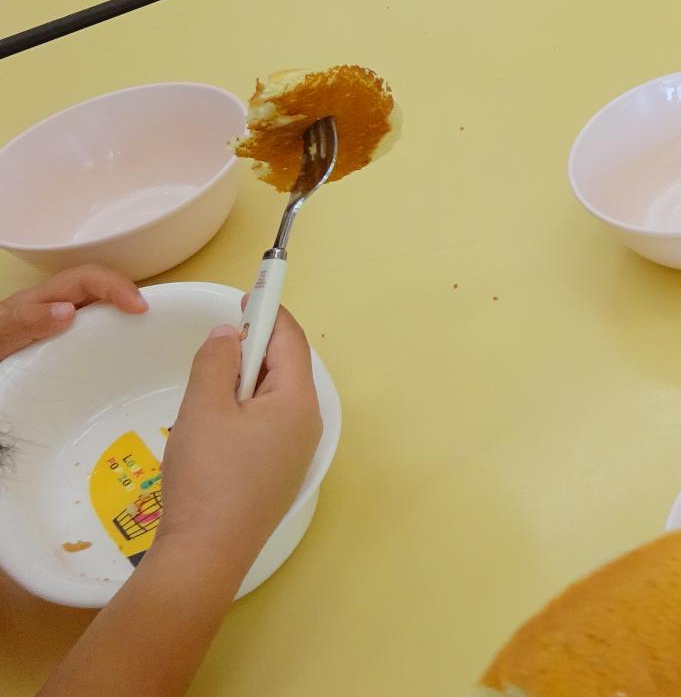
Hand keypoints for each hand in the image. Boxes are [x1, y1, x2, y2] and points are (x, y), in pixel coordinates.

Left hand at [0, 265, 146, 361]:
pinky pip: (94, 325)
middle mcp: (56, 303)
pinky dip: (113, 331)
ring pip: (100, 304)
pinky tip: (119, 350)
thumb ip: (28, 320)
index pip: (88, 278)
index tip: (139, 308)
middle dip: (129, 293)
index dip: (117, 286)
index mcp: (43, 298)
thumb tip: (70, 311)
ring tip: (144, 332)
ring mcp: (60, 319)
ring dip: (124, 310)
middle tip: (154, 318)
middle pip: (100, 286)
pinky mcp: (63, 337)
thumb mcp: (2, 333)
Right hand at [154, 308, 321, 577]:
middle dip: (255, 349)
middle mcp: (308, 424)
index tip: (247, 296)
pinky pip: (268, 424)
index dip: (268, 314)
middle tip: (220, 342)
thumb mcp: (203, 407)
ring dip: (246, 382)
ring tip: (211, 386)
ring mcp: (296, 452)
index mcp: (298, 401)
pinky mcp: (279, 473)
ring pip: (275, 397)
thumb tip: (230, 336)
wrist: (205, 553)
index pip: (290, 341)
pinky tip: (216, 422)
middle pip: (286, 367)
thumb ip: (216, 361)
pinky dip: (246, 409)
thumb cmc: (207, 476)